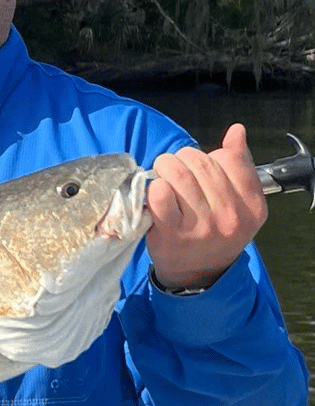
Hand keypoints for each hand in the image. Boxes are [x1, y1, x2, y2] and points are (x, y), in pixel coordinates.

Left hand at [145, 123, 266, 290]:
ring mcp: (201, 226)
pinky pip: (159, 193)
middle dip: (181, 160)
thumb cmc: (213, 232)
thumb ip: (238, 166)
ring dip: (164, 168)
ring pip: (178, 173)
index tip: (199, 169)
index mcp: (251, 205)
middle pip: (200, 163)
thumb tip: (236, 131)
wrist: (196, 274)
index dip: (209, 157)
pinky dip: (153, 187)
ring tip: (162, 177)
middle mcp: (230, 216)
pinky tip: (155, 196)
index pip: (228, 158)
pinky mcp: (171, 233)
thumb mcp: (237, 203)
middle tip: (174, 171)